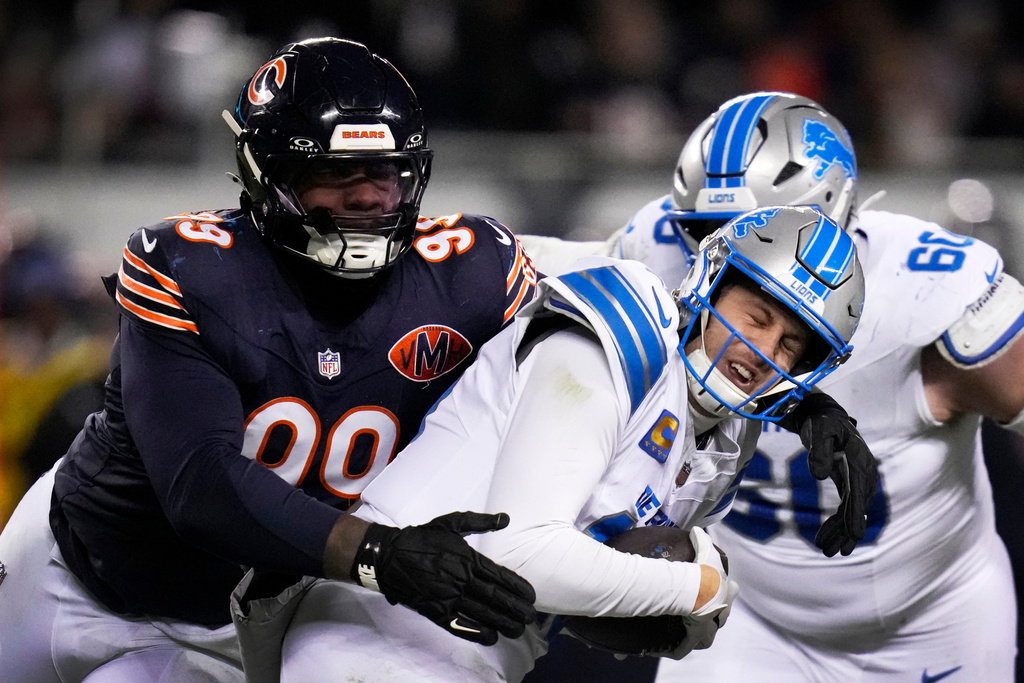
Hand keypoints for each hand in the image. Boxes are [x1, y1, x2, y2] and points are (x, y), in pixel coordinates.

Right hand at [351, 511, 536, 644]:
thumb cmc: (422, 539)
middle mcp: (460, 579)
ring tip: (517, 629)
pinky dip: (475, 632)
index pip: (499, 576)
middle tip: (530, 617)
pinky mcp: (434, 610)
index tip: (531, 596)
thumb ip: (480, 522)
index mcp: (467, 558)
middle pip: (494, 597)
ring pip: (481, 613)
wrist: (389, 555)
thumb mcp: (451, 523)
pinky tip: (490, 637)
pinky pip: (458, 625)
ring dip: (502, 622)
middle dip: (515, 608)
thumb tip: (506, 518)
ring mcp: (447, 597)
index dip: (517, 588)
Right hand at [659, 527, 738, 659]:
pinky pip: (686, 646)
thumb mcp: (706, 550)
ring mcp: (710, 627)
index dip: (725, 588)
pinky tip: (673, 645)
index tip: (715, 584)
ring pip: (708, 632)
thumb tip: (696, 530)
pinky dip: (680, 645)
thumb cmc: (704, 572)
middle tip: (700, 606)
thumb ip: (702, 539)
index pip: (730, 590)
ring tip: (687, 626)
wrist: (698, 592)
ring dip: (700, 630)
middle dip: (715, 610)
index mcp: (727, 591)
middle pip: (722, 613)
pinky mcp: (696, 638)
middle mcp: (723, 611)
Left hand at [780, 391, 878, 556]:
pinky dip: (837, 523)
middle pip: (857, 507)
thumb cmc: (822, 423)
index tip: (855, 536)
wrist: (825, 417)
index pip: (859, 491)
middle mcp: (865, 474)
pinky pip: (847, 507)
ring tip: (826, 551)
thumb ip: (818, 451)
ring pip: (852, 512)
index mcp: (860, 461)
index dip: (856, 514)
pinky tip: (826, 537)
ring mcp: (860, 480)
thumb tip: (818, 474)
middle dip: (846, 531)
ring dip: (840, 532)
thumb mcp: (819, 431)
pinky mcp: (851, 484)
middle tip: (833, 552)